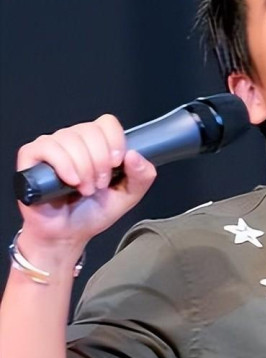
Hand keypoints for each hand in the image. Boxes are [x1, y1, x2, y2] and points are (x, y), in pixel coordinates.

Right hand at [16, 114, 156, 251]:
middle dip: (100, 162)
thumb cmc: (92, 212)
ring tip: (85, 189)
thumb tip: (135, 155)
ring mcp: (51, 146)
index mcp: (96, 144)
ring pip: (70, 139)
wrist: (67, 234)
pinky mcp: (31, 156)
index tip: (117, 164)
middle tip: (99, 185)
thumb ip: (142, 177)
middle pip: (90, 130)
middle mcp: (73, 140)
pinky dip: (64, 164)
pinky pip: (47, 147)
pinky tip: (71, 181)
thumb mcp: (128, 196)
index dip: (115, 141)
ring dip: (84, 168)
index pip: (107, 123)